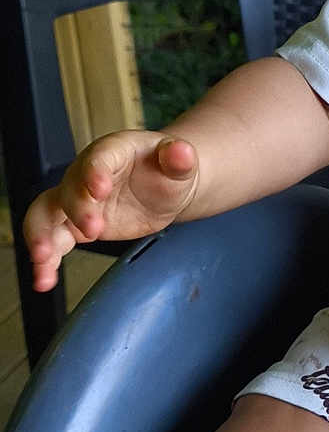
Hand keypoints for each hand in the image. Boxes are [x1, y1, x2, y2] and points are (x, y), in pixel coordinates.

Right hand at [23, 131, 198, 292]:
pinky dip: (46, 260)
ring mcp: (77, 200)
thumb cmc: (167, 170)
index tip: (99, 189)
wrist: (163, 188)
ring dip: (42, 236)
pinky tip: (44, 279)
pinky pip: (53, 240)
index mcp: (113, 152)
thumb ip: (180, 158)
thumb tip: (182, 152)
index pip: (99, 159)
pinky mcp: (75, 225)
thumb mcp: (180, 164)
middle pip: (70, 188)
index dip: (96, 173)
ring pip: (46, 214)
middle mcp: (86, 174)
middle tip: (94, 229)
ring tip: (44, 259)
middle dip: (78, 209)